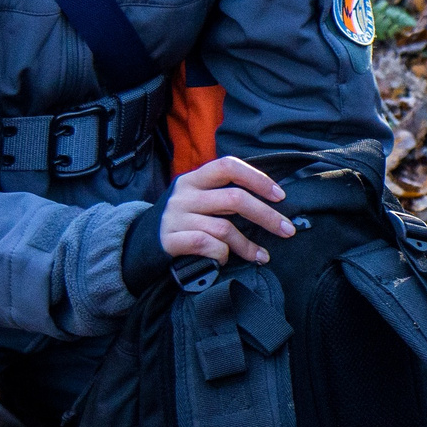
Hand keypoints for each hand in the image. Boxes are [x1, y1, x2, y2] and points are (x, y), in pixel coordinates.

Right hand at [159, 156, 291, 265]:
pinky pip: (207, 246)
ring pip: (224, 228)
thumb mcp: (197, 199)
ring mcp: (176, 218)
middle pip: (234, 199)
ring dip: (248, 245)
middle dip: (267, 216)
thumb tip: (270, 200)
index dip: (257, 178)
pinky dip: (222, 254)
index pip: (228, 166)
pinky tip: (226, 259)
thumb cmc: (182, 221)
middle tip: (288, 230)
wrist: (139, 244)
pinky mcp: (170, 241)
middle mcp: (184, 194)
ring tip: (262, 256)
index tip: (280, 195)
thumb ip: (223, 194)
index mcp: (193, 179)